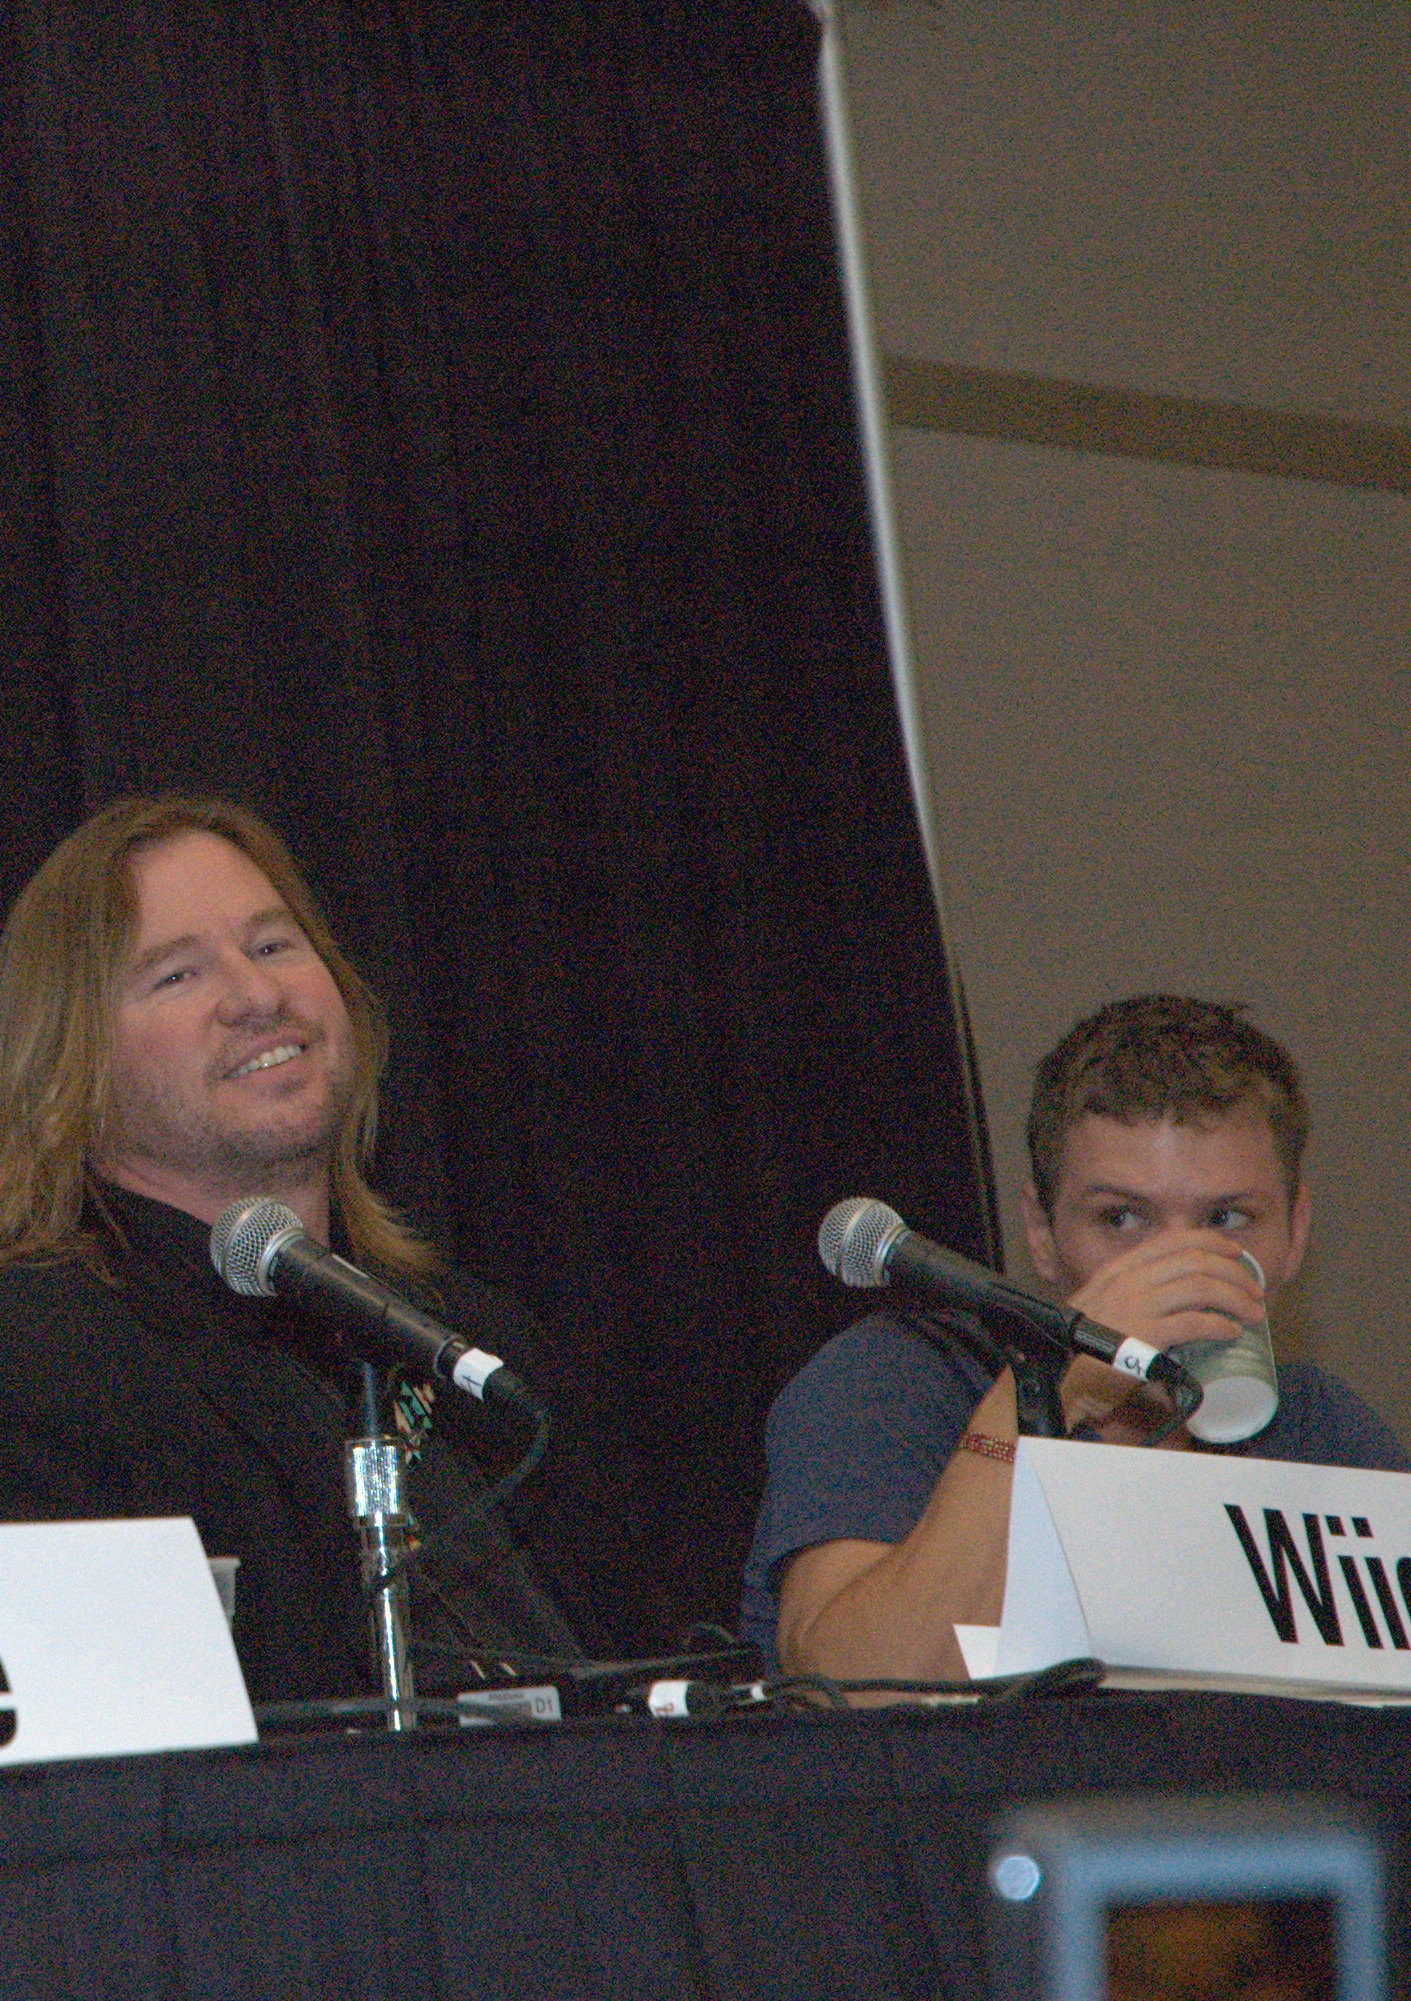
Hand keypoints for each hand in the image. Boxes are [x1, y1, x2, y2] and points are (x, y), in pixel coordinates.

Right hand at [1058, 1231, 1263, 1439]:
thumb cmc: (1081, 1348)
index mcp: (1118, 1269)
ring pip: (1200, 1286)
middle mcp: (1127, 1279)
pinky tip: (1231, 1333)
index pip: (1171, 1239)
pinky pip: (1194, 1322)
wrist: (1058, 1376)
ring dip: (1235, 1297)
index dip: (1210, 1241)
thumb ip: (1131, 1299)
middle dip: (1233, 1272)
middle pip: (1194, 1260)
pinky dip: (1220, 1325)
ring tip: (1252, 1312)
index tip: (1235, 1251)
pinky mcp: (1144, 1335)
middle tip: (1253, 1291)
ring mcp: (1134, 1305)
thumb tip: (1173, 1307)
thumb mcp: (1102, 1308)